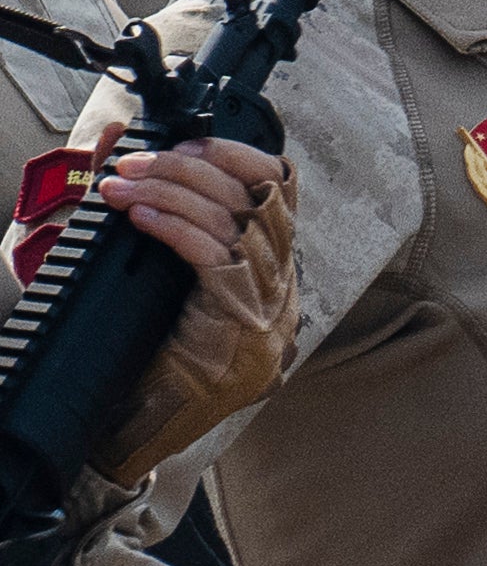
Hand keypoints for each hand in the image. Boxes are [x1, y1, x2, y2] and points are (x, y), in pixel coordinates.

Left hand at [84, 137, 294, 485]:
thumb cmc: (171, 353)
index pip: (284, 187)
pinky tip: (142, 216)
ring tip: (124, 184)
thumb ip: (195, 239)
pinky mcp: (240, 321)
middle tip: (137, 160)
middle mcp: (282, 277)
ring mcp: (267, 301)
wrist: (164, 423)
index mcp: (276, 262)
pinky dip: (176, 227)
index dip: (240, 155)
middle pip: (255, 196)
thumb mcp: (190, 287)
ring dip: (171, 191)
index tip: (190, 142)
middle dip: (189, 167)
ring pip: (234, 219)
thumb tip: (159, 181)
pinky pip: (213, 256)